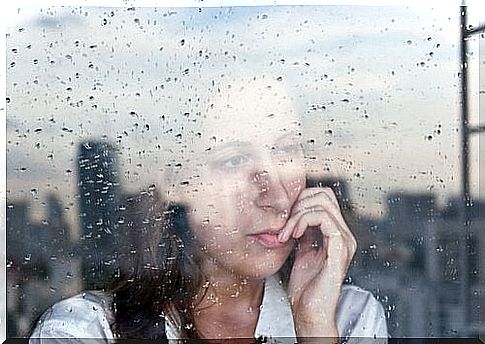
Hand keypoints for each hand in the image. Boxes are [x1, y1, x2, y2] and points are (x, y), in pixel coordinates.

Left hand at [278, 187, 356, 339]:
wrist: (308, 311)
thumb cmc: (304, 287)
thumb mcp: (301, 250)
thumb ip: (303, 230)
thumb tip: (294, 212)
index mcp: (336, 233)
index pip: (323, 197)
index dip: (300, 200)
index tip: (283, 218)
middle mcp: (344, 234)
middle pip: (324, 195)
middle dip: (298, 203)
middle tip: (283, 224)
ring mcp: (345, 241)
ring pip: (323, 204)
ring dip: (297, 214)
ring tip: (285, 233)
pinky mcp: (340, 249)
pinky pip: (324, 219)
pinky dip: (303, 221)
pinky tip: (292, 235)